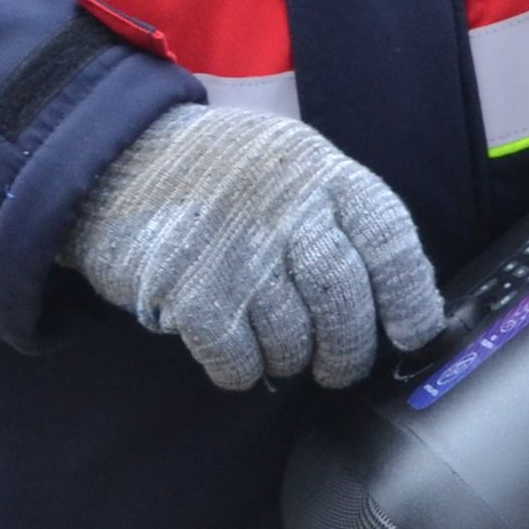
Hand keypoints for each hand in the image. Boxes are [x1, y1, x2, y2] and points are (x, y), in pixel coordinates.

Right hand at [66, 104, 441, 392]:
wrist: (116, 158)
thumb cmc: (219, 172)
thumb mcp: (291, 163)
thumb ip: (339, 215)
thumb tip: (397, 296)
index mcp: (322, 174)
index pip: (390, 243)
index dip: (410, 298)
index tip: (412, 330)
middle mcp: (287, 211)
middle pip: (345, 305)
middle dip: (347, 350)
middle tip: (337, 364)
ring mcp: (239, 253)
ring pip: (293, 343)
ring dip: (288, 359)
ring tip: (273, 345)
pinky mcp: (191, 292)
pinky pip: (239, 362)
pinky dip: (241, 370)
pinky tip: (232, 351)